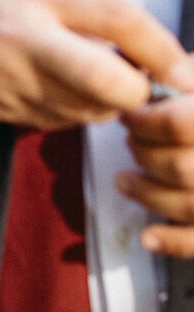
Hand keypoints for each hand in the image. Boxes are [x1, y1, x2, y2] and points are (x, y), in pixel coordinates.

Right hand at [0, 0, 185, 129]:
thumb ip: (81, 8)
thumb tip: (142, 45)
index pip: (121, 21)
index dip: (163, 49)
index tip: (183, 67)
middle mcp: (23, 40)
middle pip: (111, 84)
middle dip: (138, 92)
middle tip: (141, 83)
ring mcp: (6, 82)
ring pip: (86, 112)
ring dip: (103, 104)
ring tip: (92, 80)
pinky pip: (52, 121)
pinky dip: (67, 111)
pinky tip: (52, 88)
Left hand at [118, 58, 193, 257]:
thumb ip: (188, 72)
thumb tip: (152, 69)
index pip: (180, 123)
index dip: (146, 120)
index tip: (130, 114)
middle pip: (179, 166)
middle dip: (144, 154)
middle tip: (130, 142)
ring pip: (187, 203)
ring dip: (146, 194)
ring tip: (124, 180)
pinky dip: (172, 242)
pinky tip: (148, 236)